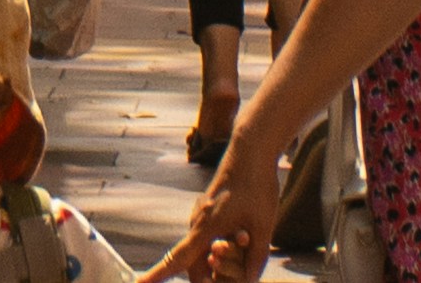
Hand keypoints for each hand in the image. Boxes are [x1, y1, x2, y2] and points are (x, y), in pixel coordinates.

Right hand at [158, 138, 289, 282]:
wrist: (251, 150)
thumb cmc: (257, 186)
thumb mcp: (263, 225)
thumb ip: (256, 257)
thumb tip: (250, 281)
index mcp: (205, 227)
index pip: (177, 259)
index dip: (158, 274)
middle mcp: (196, 224)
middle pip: (194, 264)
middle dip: (213, 274)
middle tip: (232, 255)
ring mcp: (201, 217)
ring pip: (203, 250)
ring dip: (222, 257)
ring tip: (244, 236)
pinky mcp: (208, 211)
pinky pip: (208, 237)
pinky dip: (222, 244)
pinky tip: (243, 232)